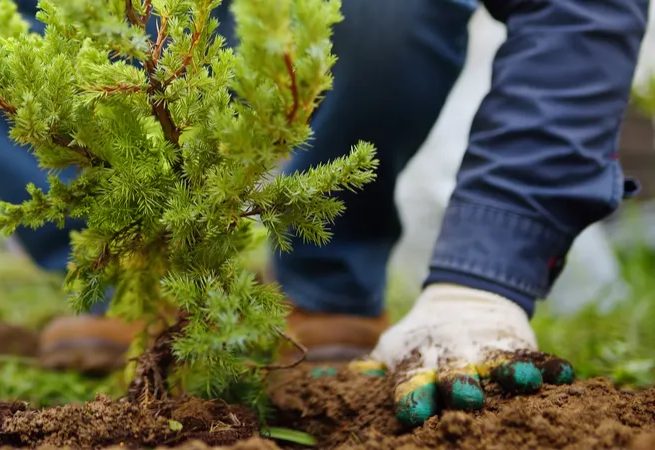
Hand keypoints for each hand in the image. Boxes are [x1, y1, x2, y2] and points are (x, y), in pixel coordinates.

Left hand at [352, 283, 573, 426]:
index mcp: (418, 362)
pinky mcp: (518, 344)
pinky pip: (536, 356)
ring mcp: (487, 350)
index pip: (411, 380)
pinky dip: (548, 366)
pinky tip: (563, 375)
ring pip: (498, 364)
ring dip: (507, 373)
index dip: (410, 396)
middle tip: (462, 397)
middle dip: (458, 385)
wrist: (464, 299)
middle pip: (455, 374)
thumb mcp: (392, 350)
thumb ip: (366, 372)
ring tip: (519, 381)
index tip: (410, 413)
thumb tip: (312, 381)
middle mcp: (452, 357)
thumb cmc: (421, 341)